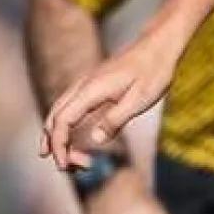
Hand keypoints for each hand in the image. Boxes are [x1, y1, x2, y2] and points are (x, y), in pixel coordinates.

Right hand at [43, 34, 179, 170]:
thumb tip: (96, 140)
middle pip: (55, 118)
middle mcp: (82, 87)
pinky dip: (64, 125)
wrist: (159, 46)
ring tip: (62, 159)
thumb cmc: (153, 72)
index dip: (58, 145)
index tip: (65, 165)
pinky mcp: (92, 86)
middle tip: (69, 168)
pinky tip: (70, 136)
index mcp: (91, 91)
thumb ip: (116, 119)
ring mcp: (86, 85)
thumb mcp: (139, 99)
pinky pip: (69, 107)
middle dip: (55, 145)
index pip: (62, 122)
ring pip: (59, 112)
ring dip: (57, 136)